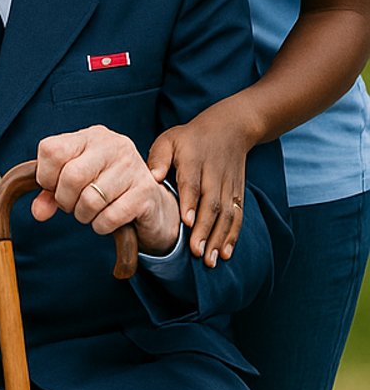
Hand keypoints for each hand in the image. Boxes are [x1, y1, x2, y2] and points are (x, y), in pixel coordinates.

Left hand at [33, 126, 180, 257]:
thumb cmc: (106, 188)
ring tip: (90, 212)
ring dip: (83, 215)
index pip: (52, 150)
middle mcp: (114, 145)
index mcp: (91, 136)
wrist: (152, 205)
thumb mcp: (75, 183)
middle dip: (64, 200)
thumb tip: (38, 212)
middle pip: (71, 176)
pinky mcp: (146, 192)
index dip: (45, 177)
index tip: (53, 187)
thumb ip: (50, 193)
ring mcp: (133, 166)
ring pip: (90, 199)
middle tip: (72, 206)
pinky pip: (109, 217)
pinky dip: (101, 225)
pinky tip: (106, 221)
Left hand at [149, 99, 257, 265]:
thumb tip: (151, 177)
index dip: (191, 203)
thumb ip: (158, 158)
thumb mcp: (169, 139)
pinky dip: (232, 235)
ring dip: (219, 238)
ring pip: (227, 215)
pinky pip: (237, 217)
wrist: (230, 129)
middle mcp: (214, 176)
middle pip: (212, 205)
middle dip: (205, 230)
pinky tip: (225, 253)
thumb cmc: (190, 138)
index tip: (185, 222)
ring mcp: (229, 186)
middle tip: (196, 252)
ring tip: (210, 260)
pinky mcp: (238, 193)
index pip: (193, 184)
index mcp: (194, 161)